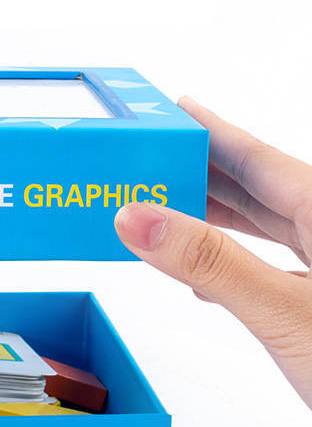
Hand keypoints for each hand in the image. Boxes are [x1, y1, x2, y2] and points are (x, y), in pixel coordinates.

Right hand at [115, 97, 311, 407]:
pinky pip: (276, 271)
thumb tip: (141, 218)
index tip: (177, 113)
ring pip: (270, 231)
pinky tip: (206, 280)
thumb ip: (212, 263)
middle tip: (158, 161)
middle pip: (263, 191)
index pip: (262, 161)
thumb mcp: (286, 314)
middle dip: (207, 175)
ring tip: (170, 209)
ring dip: (218, 222)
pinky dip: (235, 269)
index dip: (215, 134)